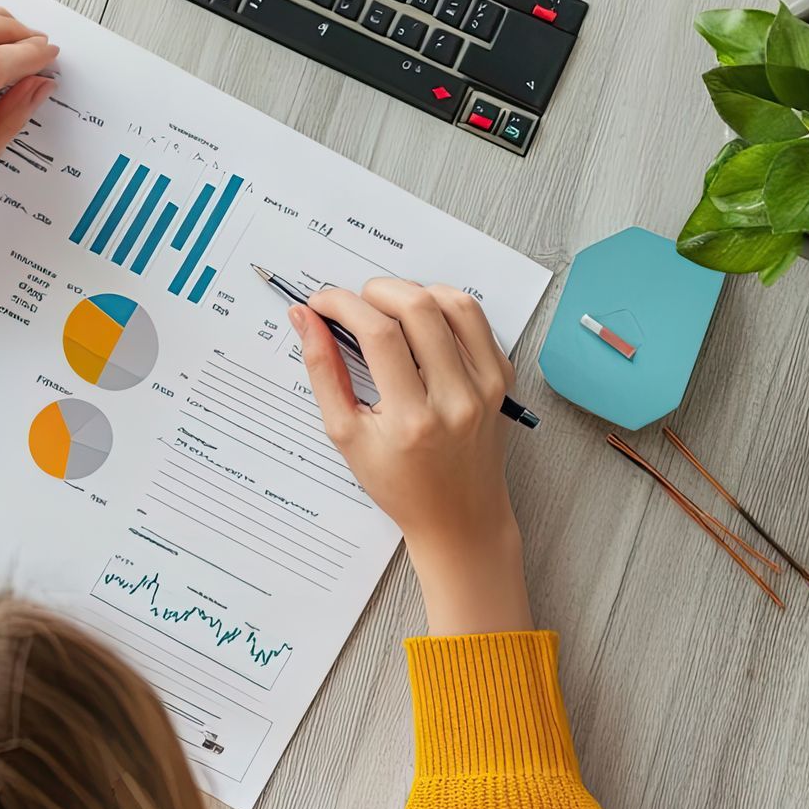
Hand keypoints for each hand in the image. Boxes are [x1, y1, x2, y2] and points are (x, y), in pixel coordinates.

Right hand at [295, 279, 530, 635]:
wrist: (460, 517)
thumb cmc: (400, 485)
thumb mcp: (348, 436)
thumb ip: (324, 372)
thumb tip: (306, 319)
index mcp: (412, 419)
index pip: (378, 335)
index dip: (343, 305)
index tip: (322, 302)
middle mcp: (456, 399)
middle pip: (418, 308)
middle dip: (376, 290)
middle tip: (354, 303)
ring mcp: (486, 386)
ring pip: (454, 303)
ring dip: (414, 291)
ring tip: (388, 308)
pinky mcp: (502, 378)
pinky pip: (476, 320)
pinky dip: (444, 305)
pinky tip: (422, 321)